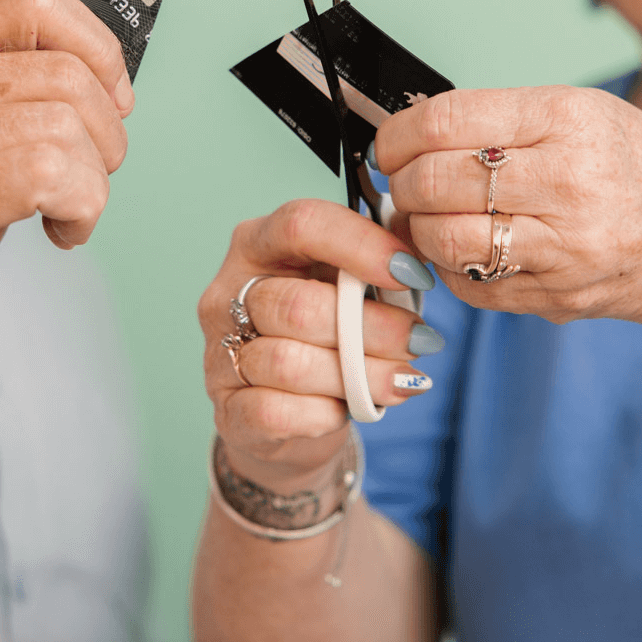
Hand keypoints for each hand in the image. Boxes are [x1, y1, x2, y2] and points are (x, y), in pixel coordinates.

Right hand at [0, 0, 131, 382]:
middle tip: (86, 181)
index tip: (113, 100)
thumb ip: (16, 93)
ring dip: (93, 185)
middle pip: (67, 76)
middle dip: (106, 137)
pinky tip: (60, 232)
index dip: (97, 50)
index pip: (35, 2)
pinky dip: (79, 207)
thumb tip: (113, 78)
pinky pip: (48, 174)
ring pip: (67, 129)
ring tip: (64, 214)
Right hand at [199, 200, 439, 484]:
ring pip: (290, 364)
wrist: (286, 416)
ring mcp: (221, 353)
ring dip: (360, 376)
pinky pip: (276, 412)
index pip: (302, 225)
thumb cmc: (323, 336)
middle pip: (300, 305)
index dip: (363, 246)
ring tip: (402, 380)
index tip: (413, 274)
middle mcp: (228, 293)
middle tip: (420, 341)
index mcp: (258, 244)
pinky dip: (325, 414)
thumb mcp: (346, 288)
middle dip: (375, 327)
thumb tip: (420, 258)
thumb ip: (375, 266)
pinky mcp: (228, 410)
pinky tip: (352, 408)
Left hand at [376, 86, 641, 333]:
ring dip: (417, 229)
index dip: (397, 135)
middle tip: (404, 182)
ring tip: (428, 216)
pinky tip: (465, 249)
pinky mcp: (556, 296)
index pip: (445, 121)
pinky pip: (467, 285)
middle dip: (402, 184)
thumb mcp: (588, 114)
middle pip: (434, 181)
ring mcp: (564, 247)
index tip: (390, 145)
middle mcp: (568, 181)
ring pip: (442, 240)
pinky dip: (449, 268)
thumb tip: (411, 133)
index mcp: (569, 118)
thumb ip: (503, 121)